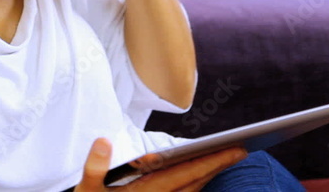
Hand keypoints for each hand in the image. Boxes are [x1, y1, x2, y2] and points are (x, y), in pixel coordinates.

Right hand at [73, 138, 245, 191]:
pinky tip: (201, 176)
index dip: (212, 161)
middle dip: (219, 166)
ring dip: (210, 175)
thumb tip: (104, 141)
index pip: (186, 174)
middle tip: (242, 150)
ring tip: (226, 158)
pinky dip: (196, 185)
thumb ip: (95, 167)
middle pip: (196, 182)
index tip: (235, 150)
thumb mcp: (86, 190)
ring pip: (193, 191)